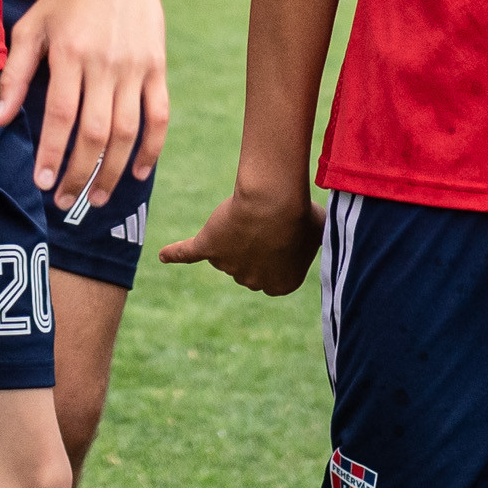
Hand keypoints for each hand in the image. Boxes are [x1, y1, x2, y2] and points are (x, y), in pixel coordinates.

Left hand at [0, 0, 167, 207]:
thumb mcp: (32, 27)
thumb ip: (14, 74)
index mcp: (69, 52)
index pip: (60, 115)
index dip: (51, 152)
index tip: (40, 183)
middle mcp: (104, 62)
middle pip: (94, 131)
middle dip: (78, 173)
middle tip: (64, 201)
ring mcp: (135, 66)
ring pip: (127, 131)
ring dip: (112, 171)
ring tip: (97, 199)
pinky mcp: (157, 66)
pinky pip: (159, 115)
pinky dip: (151, 148)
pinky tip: (137, 173)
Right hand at [159, 181, 322, 294]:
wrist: (274, 202)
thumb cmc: (301, 214)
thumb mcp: (320, 228)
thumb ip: (316, 237)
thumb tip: (325, 231)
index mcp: (281, 286)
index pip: (275, 274)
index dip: (278, 249)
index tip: (283, 231)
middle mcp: (253, 282)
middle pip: (248, 265)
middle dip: (255, 244)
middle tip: (267, 219)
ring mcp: (227, 266)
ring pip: (227, 252)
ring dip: (234, 235)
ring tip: (250, 212)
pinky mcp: (207, 247)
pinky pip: (187, 253)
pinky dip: (175, 253)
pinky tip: (163, 255)